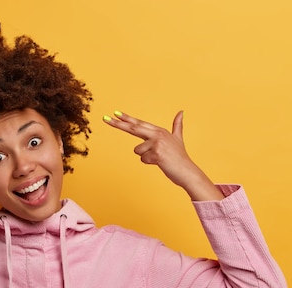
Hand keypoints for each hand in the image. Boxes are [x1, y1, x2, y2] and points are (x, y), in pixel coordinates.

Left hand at [103, 110, 223, 200]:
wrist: (187, 171)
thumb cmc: (179, 157)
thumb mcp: (178, 138)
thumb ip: (177, 125)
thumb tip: (181, 111)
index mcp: (160, 130)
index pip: (139, 123)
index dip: (127, 118)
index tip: (115, 113)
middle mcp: (158, 134)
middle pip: (133, 128)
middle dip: (118, 124)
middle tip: (105, 118)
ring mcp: (157, 143)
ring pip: (138, 150)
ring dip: (145, 157)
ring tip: (158, 159)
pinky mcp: (156, 153)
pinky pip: (143, 159)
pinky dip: (149, 163)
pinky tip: (159, 162)